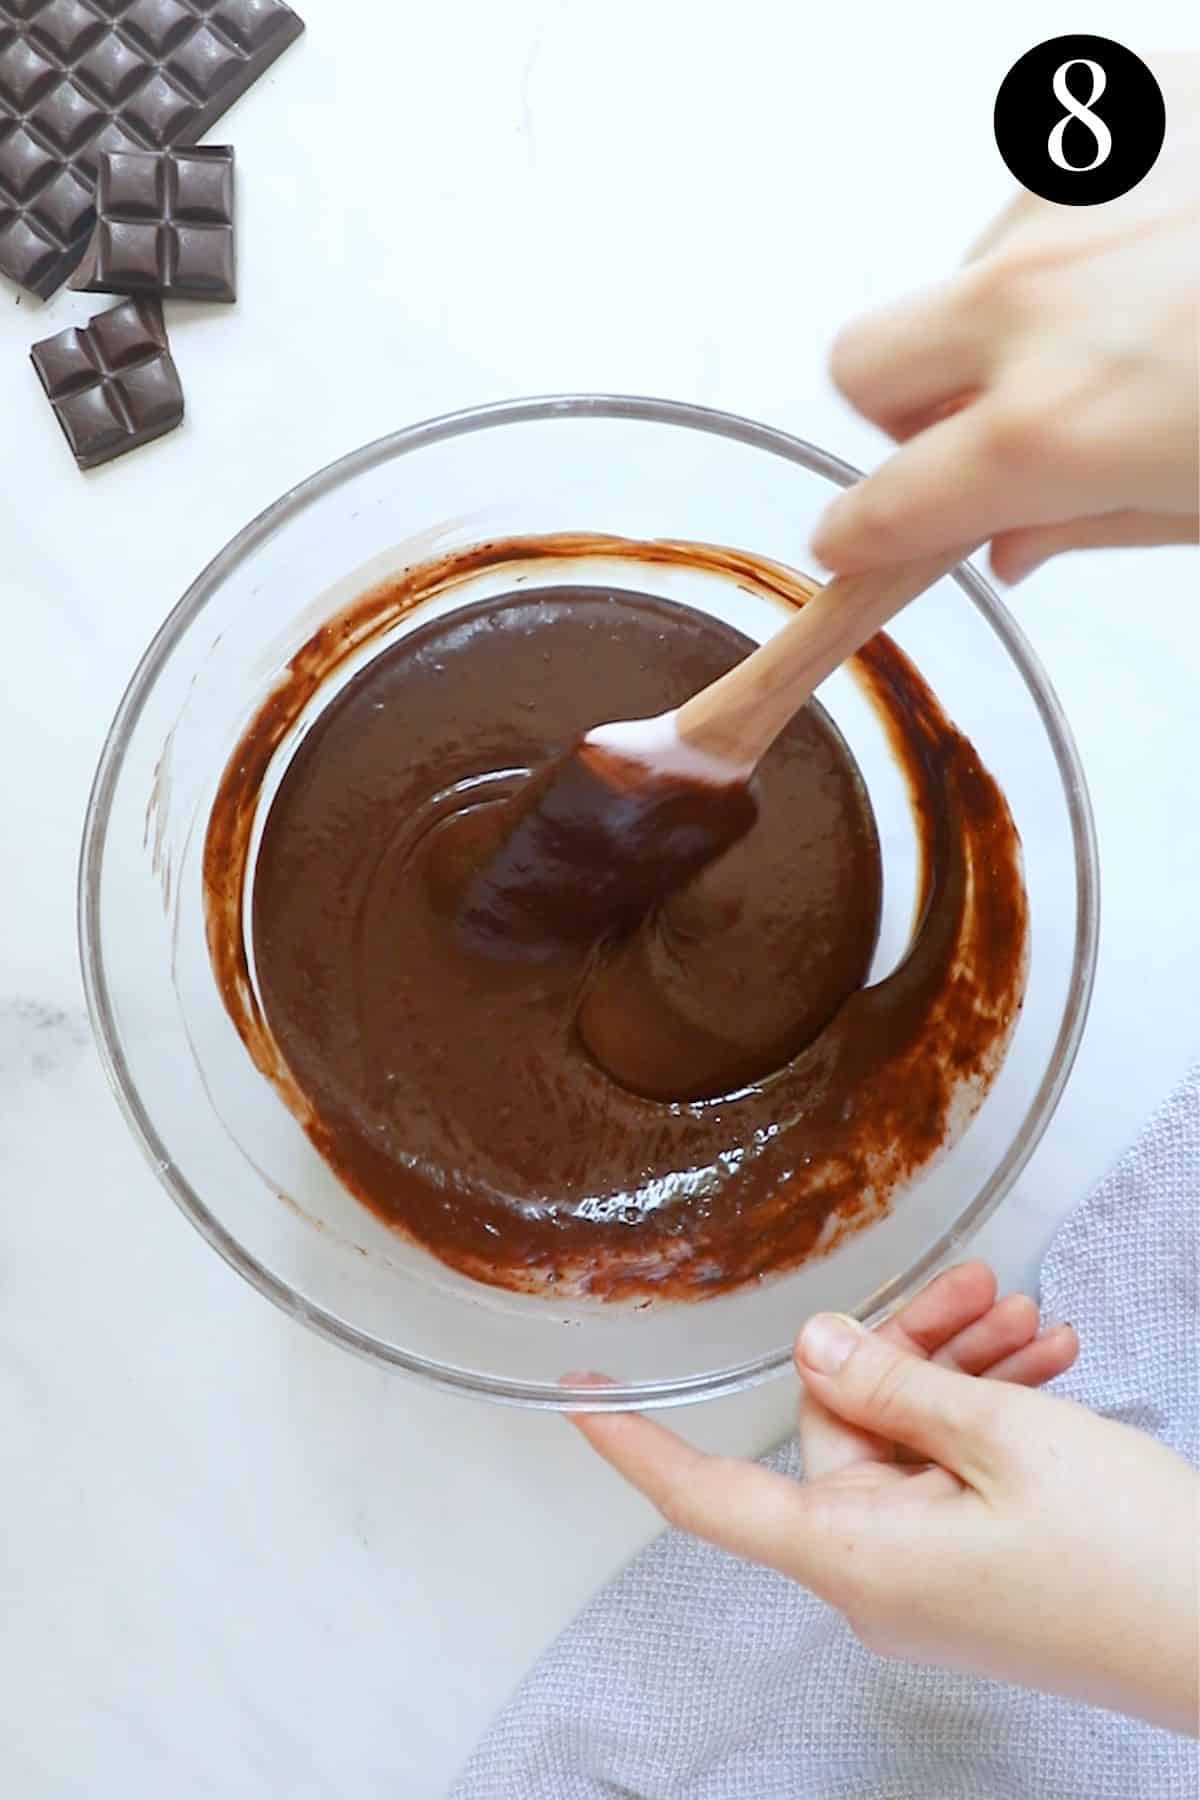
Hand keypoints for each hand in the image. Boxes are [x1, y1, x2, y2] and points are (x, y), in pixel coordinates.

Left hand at [571, 1262, 1199, 1733]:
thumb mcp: (999, 1439)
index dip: (632, 1444)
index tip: (577, 1394)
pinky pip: (954, 1475)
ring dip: (964, 1371)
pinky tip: (1044, 1364)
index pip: (705, 1496)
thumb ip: (892, 1385)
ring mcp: (931, 1582)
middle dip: (910, 1343)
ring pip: (912, 1441)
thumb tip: (811, 1349)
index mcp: (855, 1557)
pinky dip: (990, 1416)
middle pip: (846, 1428)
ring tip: (1028, 1320)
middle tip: (978, 1286)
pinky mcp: (978, 1574)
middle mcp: (878, 1577)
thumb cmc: (1128, 1556)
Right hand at [811, 54, 1199, 583]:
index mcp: (1052, 431)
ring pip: (971, 269)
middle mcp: (1034, 298)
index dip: (863, 541)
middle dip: (902, 410)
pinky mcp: (1133, 108)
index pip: (880, 508)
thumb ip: (1091, 526)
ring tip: (1149, 327)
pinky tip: (1186, 251)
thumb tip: (1013, 545)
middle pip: (863, 364)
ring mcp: (1077, 190)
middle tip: (990, 432)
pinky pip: (1055, 188)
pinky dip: (1093, 234)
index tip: (863, 547)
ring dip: (1017, 315)